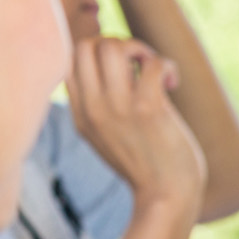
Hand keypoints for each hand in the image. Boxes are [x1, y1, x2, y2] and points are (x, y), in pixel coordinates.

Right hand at [67, 36, 206, 216]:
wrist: (167, 196)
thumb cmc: (145, 162)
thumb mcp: (107, 133)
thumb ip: (100, 102)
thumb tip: (112, 57)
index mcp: (79, 114)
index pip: (66, 60)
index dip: (94, 49)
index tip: (120, 67)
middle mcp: (92, 109)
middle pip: (86, 44)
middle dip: (116, 42)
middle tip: (137, 65)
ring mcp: (118, 109)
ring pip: (114, 46)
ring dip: (140, 48)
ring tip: (153, 70)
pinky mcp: (147, 109)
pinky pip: (152, 62)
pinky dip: (166, 65)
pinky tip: (171, 84)